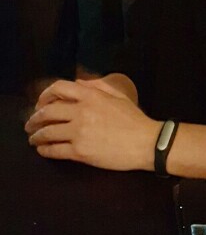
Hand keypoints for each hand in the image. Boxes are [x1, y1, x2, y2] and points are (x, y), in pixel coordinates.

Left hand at [24, 78, 158, 170]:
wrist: (146, 143)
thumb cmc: (134, 119)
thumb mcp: (118, 95)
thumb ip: (97, 86)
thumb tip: (78, 83)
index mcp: (91, 95)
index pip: (58, 88)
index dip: (45, 95)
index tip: (41, 103)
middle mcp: (81, 111)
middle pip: (47, 112)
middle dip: (35, 118)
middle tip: (30, 124)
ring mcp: (79, 132)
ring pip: (47, 132)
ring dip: (36, 135)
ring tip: (33, 138)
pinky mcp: (80, 152)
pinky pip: (54, 150)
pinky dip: (45, 150)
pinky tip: (43, 150)